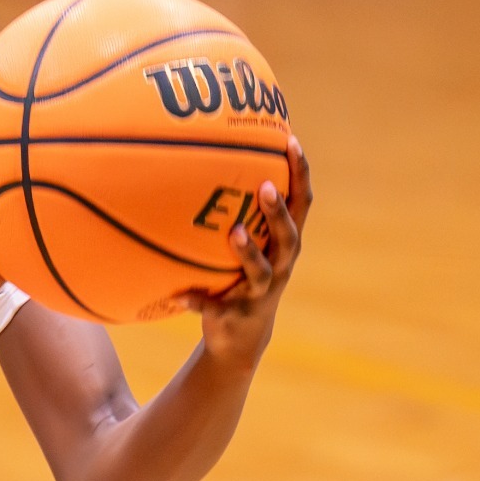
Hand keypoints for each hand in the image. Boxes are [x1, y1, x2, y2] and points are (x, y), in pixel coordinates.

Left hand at [179, 136, 313, 368]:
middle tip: (265, 187)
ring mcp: (260, 294)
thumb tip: (210, 157)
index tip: (291, 141)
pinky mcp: (236, 316)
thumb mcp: (249, 244)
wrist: (241, 338)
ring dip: (248, 252)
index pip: (300, 204)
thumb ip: (241, 211)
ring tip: (235, 233)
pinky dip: (199, 302)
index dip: (300, 174)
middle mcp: (279, 267)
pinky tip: (179, 296)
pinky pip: (217, 308)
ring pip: (261, 272)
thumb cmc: (242, 276)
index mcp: (283, 245)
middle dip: (279, 213)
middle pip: (288, 238)